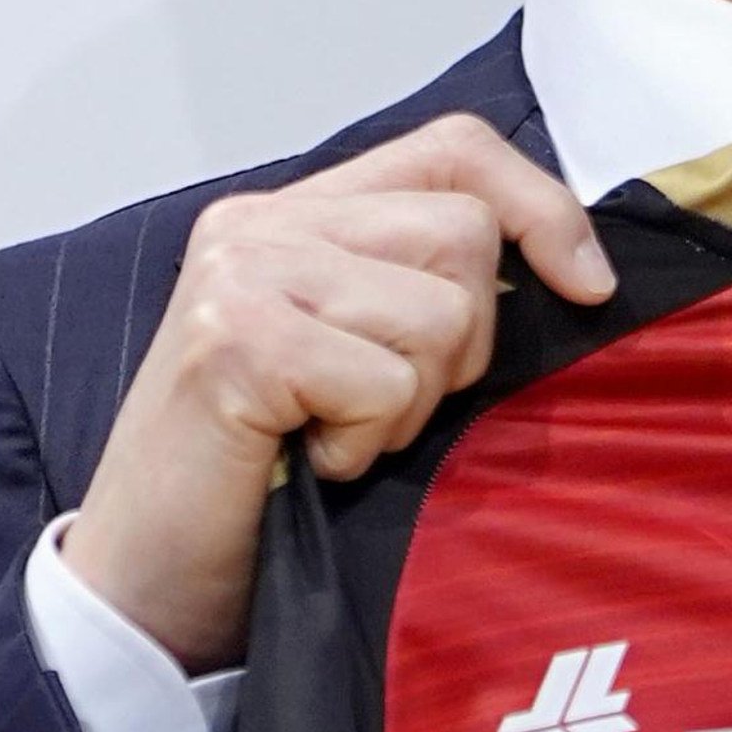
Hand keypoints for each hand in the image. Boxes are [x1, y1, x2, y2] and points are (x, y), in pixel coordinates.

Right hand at [65, 115, 612, 671]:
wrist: (145, 581)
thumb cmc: (261, 481)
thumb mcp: (356, 359)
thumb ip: (421, 288)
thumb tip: (572, 269)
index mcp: (296, 213)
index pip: (455, 150)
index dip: (541, 206)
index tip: (586, 288)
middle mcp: (261, 222)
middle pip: (465, 234)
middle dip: (465, 344)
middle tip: (387, 408)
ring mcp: (242, 273)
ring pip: (438, 310)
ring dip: (410, 403)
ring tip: (337, 436)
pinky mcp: (236, 340)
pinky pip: (384, 380)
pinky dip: (366, 443)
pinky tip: (311, 463)